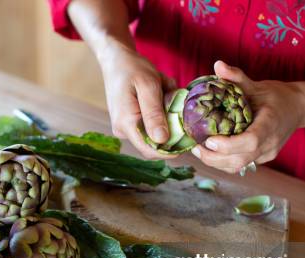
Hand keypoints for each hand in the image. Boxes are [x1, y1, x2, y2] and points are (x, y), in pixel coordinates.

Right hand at [99, 44, 177, 158]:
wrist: (115, 59)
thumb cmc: (133, 68)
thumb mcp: (149, 86)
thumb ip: (154, 113)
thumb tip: (162, 140)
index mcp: (126, 123)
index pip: (150, 150)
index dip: (171, 151)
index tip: (189, 140)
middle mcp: (123, 130)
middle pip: (153, 144)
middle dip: (170, 130)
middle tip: (177, 105)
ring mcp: (124, 127)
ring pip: (153, 133)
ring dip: (165, 119)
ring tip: (165, 93)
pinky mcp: (128, 123)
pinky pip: (148, 125)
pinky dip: (159, 114)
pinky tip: (159, 96)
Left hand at [191, 61, 304, 173]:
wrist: (298, 108)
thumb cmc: (277, 95)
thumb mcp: (257, 85)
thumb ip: (237, 77)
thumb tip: (217, 65)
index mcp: (270, 124)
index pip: (250, 141)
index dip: (228, 145)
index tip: (209, 140)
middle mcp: (270, 143)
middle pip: (240, 160)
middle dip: (214, 158)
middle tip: (195, 147)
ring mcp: (267, 154)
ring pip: (238, 166)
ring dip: (216, 162)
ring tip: (199, 150)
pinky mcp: (262, 158)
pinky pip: (241, 165)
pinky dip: (223, 162)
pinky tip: (211, 152)